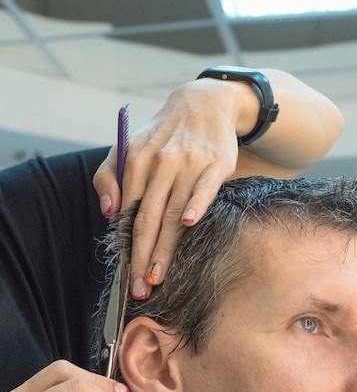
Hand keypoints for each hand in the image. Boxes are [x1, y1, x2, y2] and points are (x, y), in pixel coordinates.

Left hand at [93, 69, 343, 297]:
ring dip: (165, 246)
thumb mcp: (128, 147)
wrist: (202, 104)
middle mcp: (159, 163)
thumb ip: (109, 176)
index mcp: (135, 162)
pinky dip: (196, 205)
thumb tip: (107, 213)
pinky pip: (204, 188)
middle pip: (148, 218)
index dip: (126, 247)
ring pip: (172, 212)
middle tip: (140, 288)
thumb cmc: (163, 135)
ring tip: (158, 275)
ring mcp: (188, 163)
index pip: (127, 214)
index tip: (126, 276)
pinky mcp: (215, 164)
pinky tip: (190, 224)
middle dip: (142, 256)